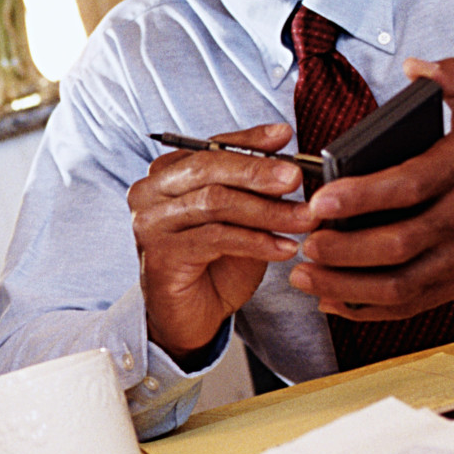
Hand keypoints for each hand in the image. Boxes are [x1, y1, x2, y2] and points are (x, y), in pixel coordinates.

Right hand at [127, 123, 316, 359]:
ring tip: (304, 220)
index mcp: (166, 174)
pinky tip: (284, 247)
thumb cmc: (215, 265)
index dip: (248, 140)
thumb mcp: (241, 219)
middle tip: (296, 178)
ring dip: (267, 211)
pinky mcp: (159, 255)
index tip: (283, 136)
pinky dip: (256, 242)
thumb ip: (256, 191)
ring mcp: (150, 223)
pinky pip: (216, 238)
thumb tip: (292, 164)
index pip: (209, 147)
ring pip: (215, 202)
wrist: (190, 317)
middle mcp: (150, 193)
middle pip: (208, 168)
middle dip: (258, 172)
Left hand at [288, 58, 453, 319]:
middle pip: (396, 244)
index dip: (360, 197)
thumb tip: (413, 65)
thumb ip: (451, 79)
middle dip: (343, 249)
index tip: (321, 201)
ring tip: (305, 275)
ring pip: (400, 284)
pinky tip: (334, 300)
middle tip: (306, 241)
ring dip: (346, 286)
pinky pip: (412, 304)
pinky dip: (370, 309)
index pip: (406, 187)